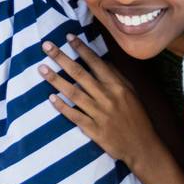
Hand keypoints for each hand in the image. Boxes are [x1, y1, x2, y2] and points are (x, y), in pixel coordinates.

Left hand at [40, 36, 183, 183]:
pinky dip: (62, 106)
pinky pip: (75, 115)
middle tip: (46, 46)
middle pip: (80, 74)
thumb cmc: (137, 117)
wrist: (142, 147)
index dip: (81, 49)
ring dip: (56, 79)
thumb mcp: (131, 93)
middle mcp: (107, 97)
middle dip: (62, 58)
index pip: (96, 63)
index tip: (68, 36)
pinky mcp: (93, 130)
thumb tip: (101, 60)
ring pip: (74, 93)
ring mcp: (99, 114)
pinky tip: (50, 97)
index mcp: (117, 86)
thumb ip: (116, 76)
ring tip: (41, 68)